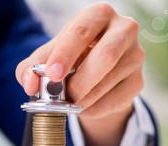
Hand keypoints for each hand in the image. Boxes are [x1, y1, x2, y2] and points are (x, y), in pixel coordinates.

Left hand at [16, 3, 144, 145]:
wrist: (92, 78)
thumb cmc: (67, 61)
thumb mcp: (45, 59)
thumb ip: (30, 68)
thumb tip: (29, 84)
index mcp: (97, 15)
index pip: (81, 31)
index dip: (66, 54)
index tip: (53, 74)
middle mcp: (123, 29)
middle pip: (105, 55)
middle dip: (80, 80)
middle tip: (62, 97)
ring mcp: (135, 56)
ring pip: (110, 80)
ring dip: (84, 98)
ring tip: (69, 103)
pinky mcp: (138, 81)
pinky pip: (116, 100)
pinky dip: (94, 109)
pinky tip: (83, 108)